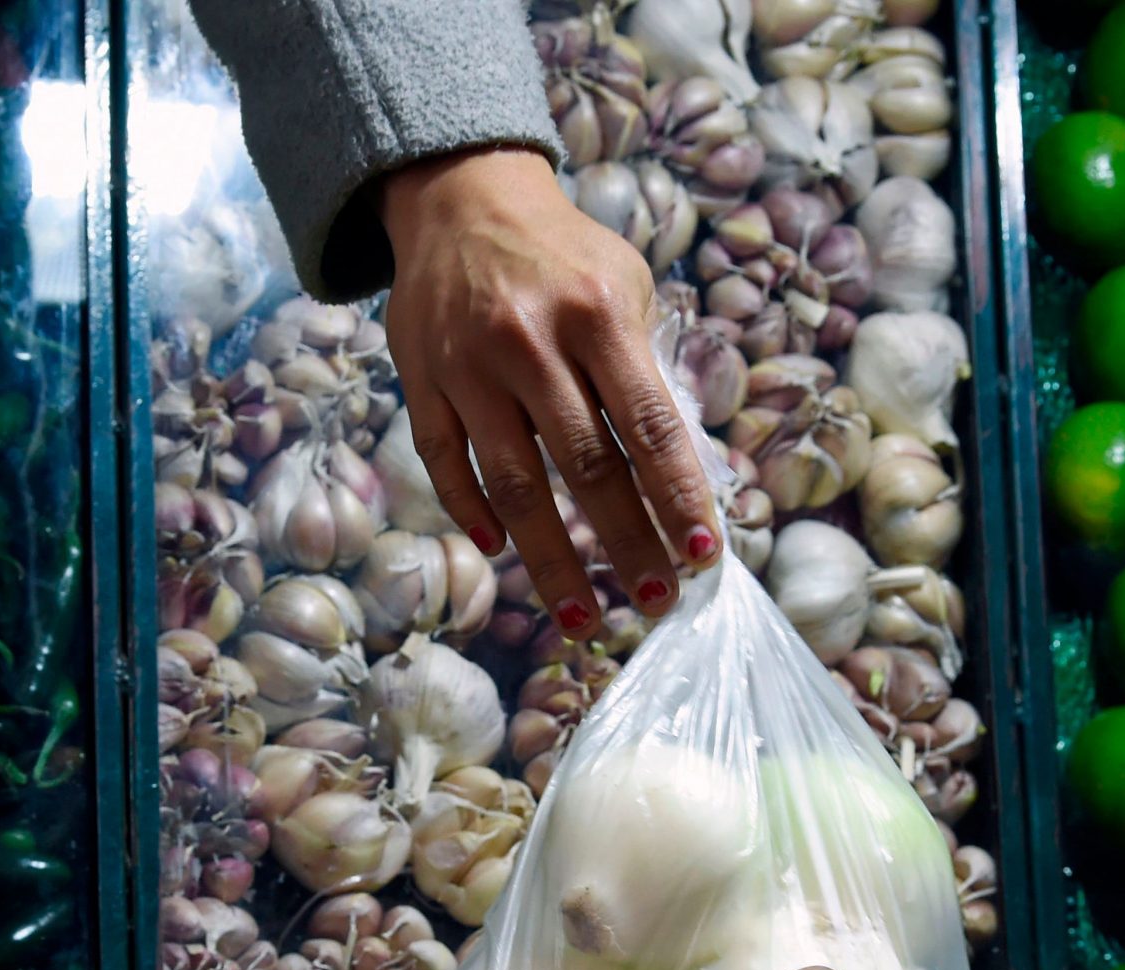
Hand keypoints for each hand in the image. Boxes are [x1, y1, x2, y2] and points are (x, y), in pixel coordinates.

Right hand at [378, 146, 721, 642]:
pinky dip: (474, 514)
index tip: (703, 555)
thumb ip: (651, 372)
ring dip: (553, 563)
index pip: (650, 428)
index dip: (679, 498)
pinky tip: (502, 553)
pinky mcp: (421, 380)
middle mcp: (532, 343)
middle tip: (658, 601)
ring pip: (516, 487)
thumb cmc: (564, 256)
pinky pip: (447, 464)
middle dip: (629, 546)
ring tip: (586, 618)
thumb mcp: (627, 284)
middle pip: (588, 470)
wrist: (461, 196)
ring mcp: (470, 366)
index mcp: (598, 315)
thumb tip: (689, 474)